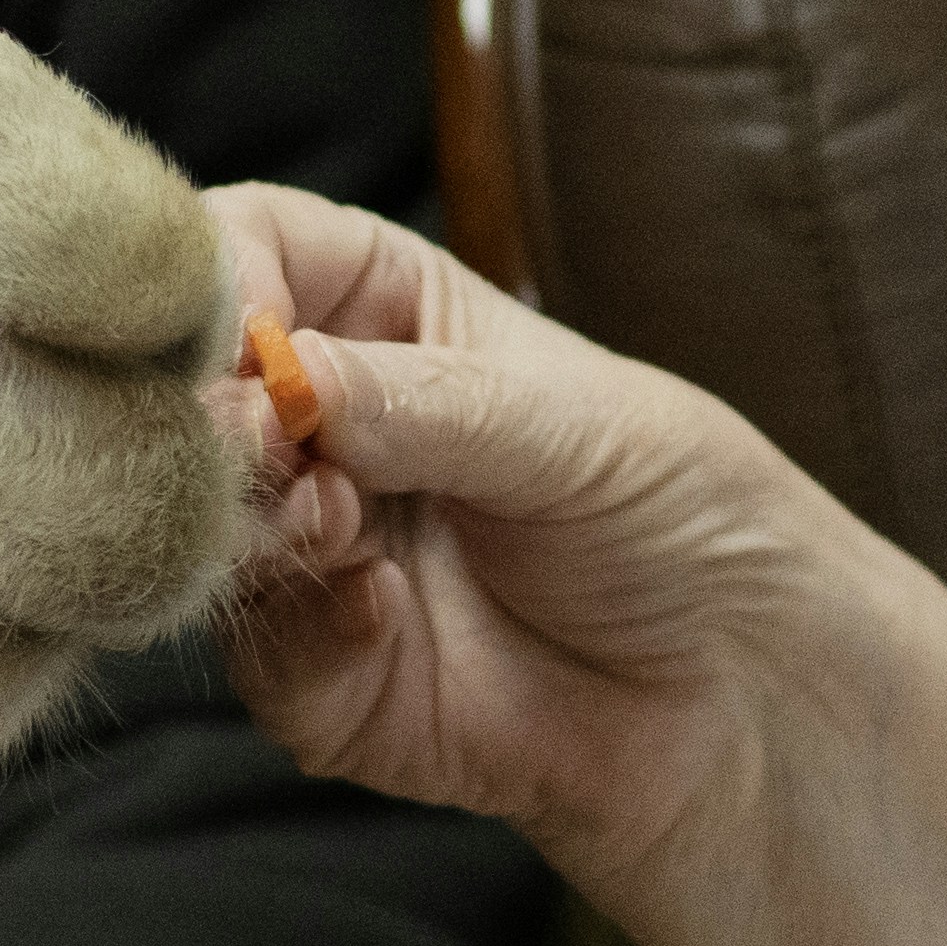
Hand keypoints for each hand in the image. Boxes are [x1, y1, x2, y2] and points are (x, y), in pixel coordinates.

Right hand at [214, 183, 833, 889]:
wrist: (749, 694)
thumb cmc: (682, 516)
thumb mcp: (571, 427)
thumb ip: (420, 403)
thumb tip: (277, 379)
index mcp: (388, 315)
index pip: (252, 251)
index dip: (215, 278)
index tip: (237, 333)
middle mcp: (332, 430)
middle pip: (197, 397)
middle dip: (218, 421)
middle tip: (271, 446)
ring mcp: (320, 556)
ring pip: (205, 530)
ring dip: (257, 526)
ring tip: (340, 525)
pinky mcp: (328, 681)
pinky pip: (262, 655)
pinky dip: (306, 628)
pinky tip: (382, 611)